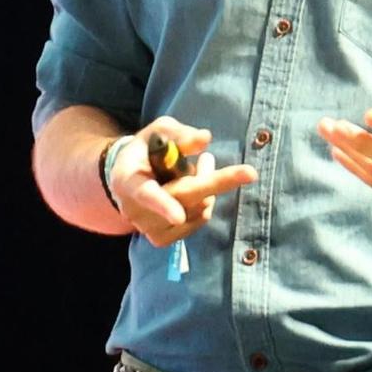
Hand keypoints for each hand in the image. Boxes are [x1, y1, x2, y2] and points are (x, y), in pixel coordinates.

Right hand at [111, 116, 258, 247]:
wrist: (130, 178)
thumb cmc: (146, 150)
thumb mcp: (159, 132)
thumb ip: (179, 134)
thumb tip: (205, 138)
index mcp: (127, 181)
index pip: (146, 194)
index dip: (162, 205)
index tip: (178, 216)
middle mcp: (135, 210)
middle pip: (183, 202)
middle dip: (215, 182)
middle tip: (244, 169)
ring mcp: (149, 229)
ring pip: (196, 210)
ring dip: (208, 185)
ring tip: (199, 166)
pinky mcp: (164, 239)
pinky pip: (199, 219)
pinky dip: (205, 202)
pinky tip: (195, 189)